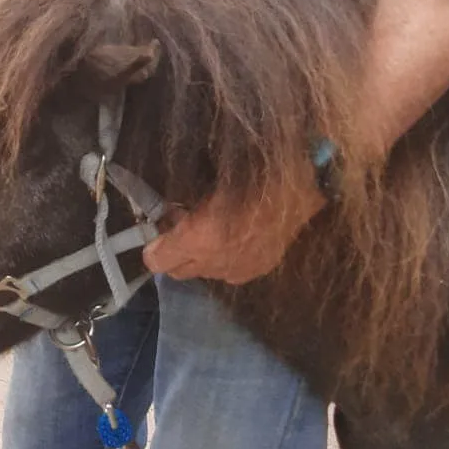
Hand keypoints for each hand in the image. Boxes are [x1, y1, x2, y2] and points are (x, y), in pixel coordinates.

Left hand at [141, 179, 322, 284]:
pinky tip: (235, 239)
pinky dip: (225, 259)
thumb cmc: (245, 175)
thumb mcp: (202, 186)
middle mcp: (213, 263)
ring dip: (200, 257)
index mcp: (197, 240)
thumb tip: (165, 217)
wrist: (295, 187)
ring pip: (203, 273)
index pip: (156, 261)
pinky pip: (228, 272)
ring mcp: (236, 271)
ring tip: (211, 230)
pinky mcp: (256, 271)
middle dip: (174, 253)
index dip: (153, 246)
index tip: (159, 228)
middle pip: (177, 272)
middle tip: (181, 227)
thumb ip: (177, 209)